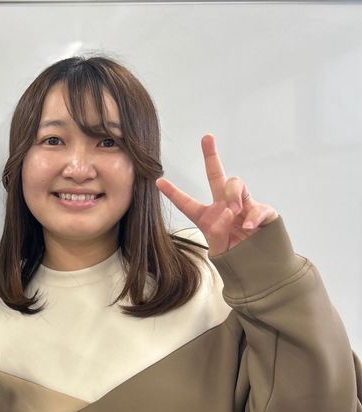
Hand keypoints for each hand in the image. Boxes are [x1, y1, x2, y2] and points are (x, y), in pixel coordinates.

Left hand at [156, 134, 278, 255]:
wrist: (259, 265)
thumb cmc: (235, 257)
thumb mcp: (218, 251)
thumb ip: (217, 234)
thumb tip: (228, 214)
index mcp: (207, 217)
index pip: (187, 203)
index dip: (173, 193)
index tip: (159, 181)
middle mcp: (224, 206)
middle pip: (216, 175)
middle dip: (211, 155)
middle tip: (206, 137)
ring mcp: (244, 205)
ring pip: (234, 183)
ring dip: (232, 196)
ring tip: (233, 213)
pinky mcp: (262, 210)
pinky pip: (256, 205)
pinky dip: (252, 215)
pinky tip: (248, 226)